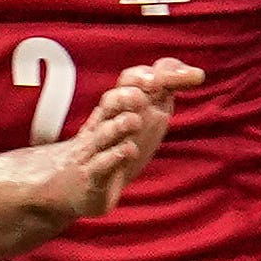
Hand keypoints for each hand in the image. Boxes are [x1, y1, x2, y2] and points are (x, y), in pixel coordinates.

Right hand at [21, 60, 187, 229]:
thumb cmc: (109, 152)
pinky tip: (129, 151)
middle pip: (109, 104)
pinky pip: (100, 165)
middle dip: (125, 97)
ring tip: (135, 121)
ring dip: (120, 126)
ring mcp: (94, 152)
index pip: (126, 85)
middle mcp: (102, 127)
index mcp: (114, 112)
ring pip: (104, 134)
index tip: (161, 78)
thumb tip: (188, 73)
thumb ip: (159, 99)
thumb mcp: (135, 124)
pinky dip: (114, 158)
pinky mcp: (91, 178)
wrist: (71, 187)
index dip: (142, 77)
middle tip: (143, 93)